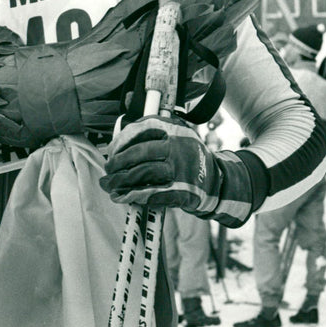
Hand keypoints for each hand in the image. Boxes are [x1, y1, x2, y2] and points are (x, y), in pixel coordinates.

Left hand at [99, 115, 221, 214]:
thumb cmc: (185, 157)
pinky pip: (152, 194)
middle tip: (108, 170)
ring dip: (121, 181)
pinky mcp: (183, 191)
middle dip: (118, 163)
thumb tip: (114, 149)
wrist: (217, 180)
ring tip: (108, 185)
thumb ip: (149, 137)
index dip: (120, 142)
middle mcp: (178, 146)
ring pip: (143, 173)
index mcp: (173, 129)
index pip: (139, 130)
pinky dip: (133, 196)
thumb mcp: (174, 136)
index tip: (111, 151)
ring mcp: (181, 169)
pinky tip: (122, 197)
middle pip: (139, 153)